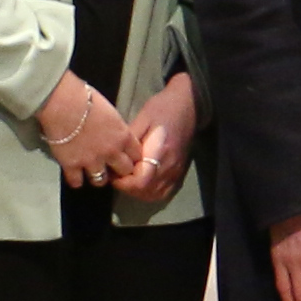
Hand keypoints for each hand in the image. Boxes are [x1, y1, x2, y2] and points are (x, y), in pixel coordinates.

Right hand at [34, 72, 126, 186]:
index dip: (131, 158)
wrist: (62, 103)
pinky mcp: (72, 166)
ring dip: (98, 177)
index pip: (137, 156)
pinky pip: (77, 182)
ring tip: (91, 171)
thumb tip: (115, 135)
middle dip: (118, 170)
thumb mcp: (111, 113)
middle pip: (124, 172)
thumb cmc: (86, 99)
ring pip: (101, 181)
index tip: (126, 158)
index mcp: (123, 137)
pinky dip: (75, 180)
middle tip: (110, 167)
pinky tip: (74, 174)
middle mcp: (111, 152)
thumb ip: (117, 129)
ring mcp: (91, 161)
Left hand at [113, 70, 199, 203]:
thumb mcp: (142, 118)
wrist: (188, 105)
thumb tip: (113, 155)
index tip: (112, 172)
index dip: (123, 183)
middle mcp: (169, 166)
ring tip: (127, 180)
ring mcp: (176, 171)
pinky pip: (164, 192)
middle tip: (116, 176)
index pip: (140, 182)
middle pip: (145, 192)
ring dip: (137, 192)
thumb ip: (129, 140)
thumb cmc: (163, 108)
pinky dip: (150, 193)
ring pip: (154, 195)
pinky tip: (141, 184)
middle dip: (127, 188)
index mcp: (160, 152)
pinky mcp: (179, 172)